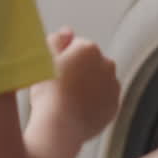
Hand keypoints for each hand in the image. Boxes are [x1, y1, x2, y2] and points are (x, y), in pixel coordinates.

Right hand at [29, 28, 120, 148]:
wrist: (59, 126)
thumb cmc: (48, 93)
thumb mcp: (43, 60)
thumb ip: (56, 40)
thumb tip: (67, 31)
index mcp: (89, 49)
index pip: (77, 46)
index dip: (64, 58)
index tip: (54, 71)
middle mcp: (107, 64)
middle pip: (91, 63)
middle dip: (80, 70)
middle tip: (61, 86)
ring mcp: (113, 86)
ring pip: (99, 81)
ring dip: (89, 86)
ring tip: (69, 100)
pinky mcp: (114, 106)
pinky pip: (103, 100)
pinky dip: (94, 103)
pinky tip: (78, 110)